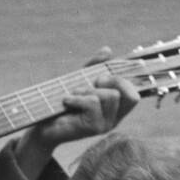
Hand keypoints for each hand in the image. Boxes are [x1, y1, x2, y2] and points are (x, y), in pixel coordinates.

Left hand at [14, 48, 138, 178]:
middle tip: (90, 84)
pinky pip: (93, 103)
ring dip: (88, 90)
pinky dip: (78, 97)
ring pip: (110, 96)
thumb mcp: (80, 81)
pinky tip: (67, 101)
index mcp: (115, 110)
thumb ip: (94, 67)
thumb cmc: (63, 104)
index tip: (101, 78)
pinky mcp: (94, 129)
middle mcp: (114, 119)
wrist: (45, 126)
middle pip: (126, 92)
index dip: (123, 81)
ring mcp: (106, 125)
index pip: (134, 96)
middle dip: (107, 81)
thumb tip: (107, 50)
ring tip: (74, 95)